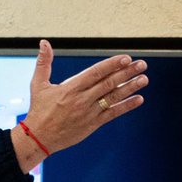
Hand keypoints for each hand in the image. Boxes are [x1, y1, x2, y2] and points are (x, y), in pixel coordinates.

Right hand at [12, 40, 147, 169]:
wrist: (38, 138)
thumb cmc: (38, 110)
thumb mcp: (38, 84)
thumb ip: (44, 63)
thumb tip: (44, 43)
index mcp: (71, 88)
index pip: (96, 73)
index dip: (112, 65)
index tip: (126, 58)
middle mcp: (82, 100)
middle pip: (108, 83)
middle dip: (127, 73)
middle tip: (141, 64)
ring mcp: (88, 113)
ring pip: (113, 97)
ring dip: (130, 88)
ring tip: (144, 79)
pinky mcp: (92, 125)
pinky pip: (112, 114)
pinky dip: (125, 106)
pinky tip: (138, 99)